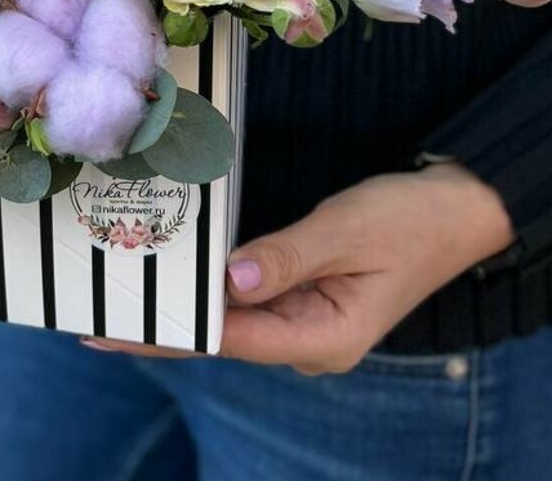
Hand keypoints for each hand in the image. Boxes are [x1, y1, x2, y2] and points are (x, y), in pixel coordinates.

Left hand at [85, 162, 513, 373]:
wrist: (456, 212)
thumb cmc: (406, 220)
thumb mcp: (345, 233)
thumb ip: (286, 257)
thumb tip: (230, 281)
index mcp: (323, 337)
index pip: (229, 338)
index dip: (168, 332)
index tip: (115, 327)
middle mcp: (308, 340)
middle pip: (221, 336)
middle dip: (159, 325)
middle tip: (95, 311)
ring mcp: (304, 320)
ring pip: (228, 318)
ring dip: (178, 305)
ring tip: (119, 292)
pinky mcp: (301, 296)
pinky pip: (244, 298)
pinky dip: (206, 288)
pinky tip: (172, 275)